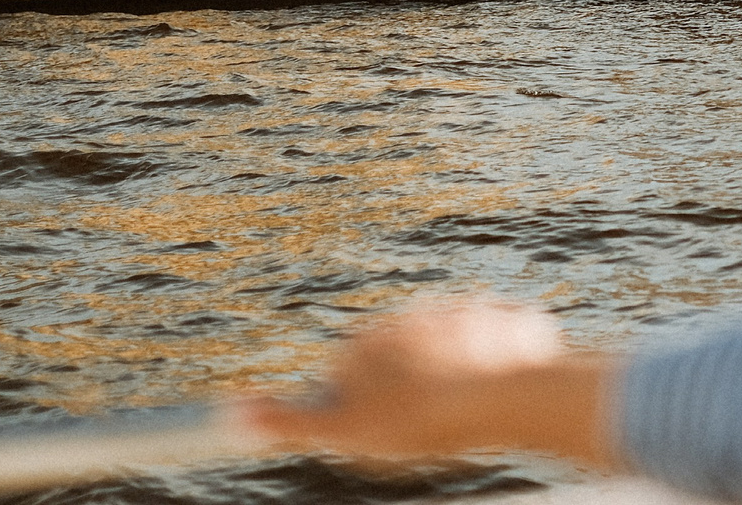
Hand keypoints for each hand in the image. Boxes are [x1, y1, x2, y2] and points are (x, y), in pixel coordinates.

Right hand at [241, 301, 622, 466]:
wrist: (500, 397)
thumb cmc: (417, 420)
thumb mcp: (344, 430)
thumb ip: (288, 422)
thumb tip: (234, 411)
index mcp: (365, 338)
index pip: (351, 373)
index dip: (366, 407)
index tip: (386, 428)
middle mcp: (411, 313)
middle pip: (403, 359)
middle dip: (410, 388)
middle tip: (424, 426)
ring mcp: (462, 310)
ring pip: (452, 352)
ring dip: (456, 376)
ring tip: (463, 415)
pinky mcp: (507, 317)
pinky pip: (499, 344)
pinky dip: (500, 366)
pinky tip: (501, 395)